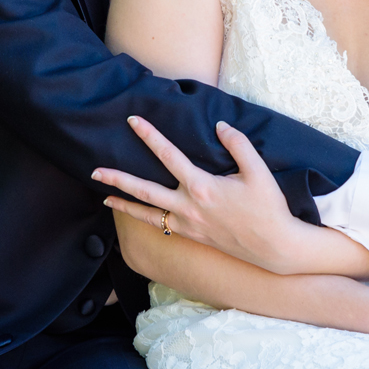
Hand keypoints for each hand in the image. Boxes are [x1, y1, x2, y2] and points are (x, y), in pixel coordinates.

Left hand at [91, 116, 298, 275]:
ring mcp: (187, 224)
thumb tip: (219, 125)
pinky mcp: (190, 236)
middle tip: (94, 170)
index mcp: (202, 187)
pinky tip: (133, 214)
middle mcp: (188, 207)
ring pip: (146, 214)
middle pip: (143, 190)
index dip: (149, 135)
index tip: (132, 121)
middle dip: (117, 179)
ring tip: (102, 197)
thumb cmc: (268, 208)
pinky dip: (142, 219)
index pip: (168, 156)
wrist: (274, 248)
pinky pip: (158, 226)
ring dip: (122, 204)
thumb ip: (238, 145)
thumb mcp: (258, 172)